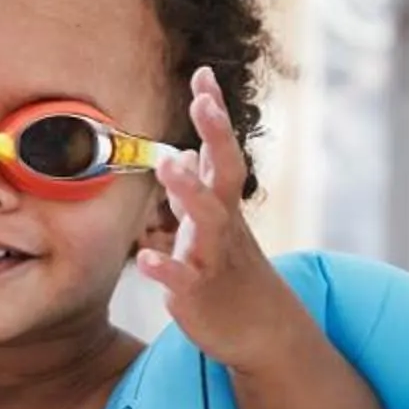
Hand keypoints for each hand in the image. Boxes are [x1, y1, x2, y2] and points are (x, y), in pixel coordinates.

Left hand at [134, 67, 307, 370]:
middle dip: (217, 139)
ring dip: (189, 192)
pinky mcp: (199, 295)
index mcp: (224, 207)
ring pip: (207, 222)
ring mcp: (214, 258)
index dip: (215, 116)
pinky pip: (183, 279)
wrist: (264, 334)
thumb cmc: (234, 273)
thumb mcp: (219, 226)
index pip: (223, 152)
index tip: (204, 74)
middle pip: (225, 176)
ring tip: (170, 163)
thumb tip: (190, 152)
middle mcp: (223, 226)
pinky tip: (144, 259)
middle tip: (202, 104)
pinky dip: (165, 268)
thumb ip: (203, 188)